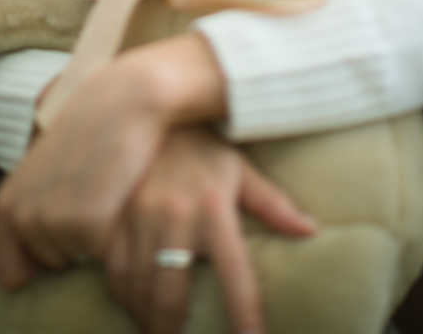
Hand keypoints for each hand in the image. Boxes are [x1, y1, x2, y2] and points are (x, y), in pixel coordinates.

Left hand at [0, 50, 176, 289]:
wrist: (125, 98)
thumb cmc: (91, 127)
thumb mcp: (44, 164)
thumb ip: (31, 202)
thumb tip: (18, 262)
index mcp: (7, 205)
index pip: (9, 272)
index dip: (40, 257)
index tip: (63, 222)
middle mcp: (23, 218)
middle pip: (53, 264)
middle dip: (73, 240)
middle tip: (92, 191)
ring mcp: (56, 223)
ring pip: (81, 259)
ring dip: (95, 237)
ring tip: (107, 189)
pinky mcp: (91, 227)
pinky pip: (108, 257)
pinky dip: (118, 235)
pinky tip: (121, 194)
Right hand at [104, 126, 315, 333]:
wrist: (153, 111)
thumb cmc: (204, 149)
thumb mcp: (240, 171)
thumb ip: (273, 205)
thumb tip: (310, 231)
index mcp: (215, 209)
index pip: (235, 275)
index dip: (243, 316)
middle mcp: (176, 215)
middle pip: (172, 293)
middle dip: (173, 330)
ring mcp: (140, 216)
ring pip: (139, 286)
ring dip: (146, 317)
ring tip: (155, 331)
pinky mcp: (112, 214)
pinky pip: (113, 267)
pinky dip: (122, 293)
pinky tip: (132, 304)